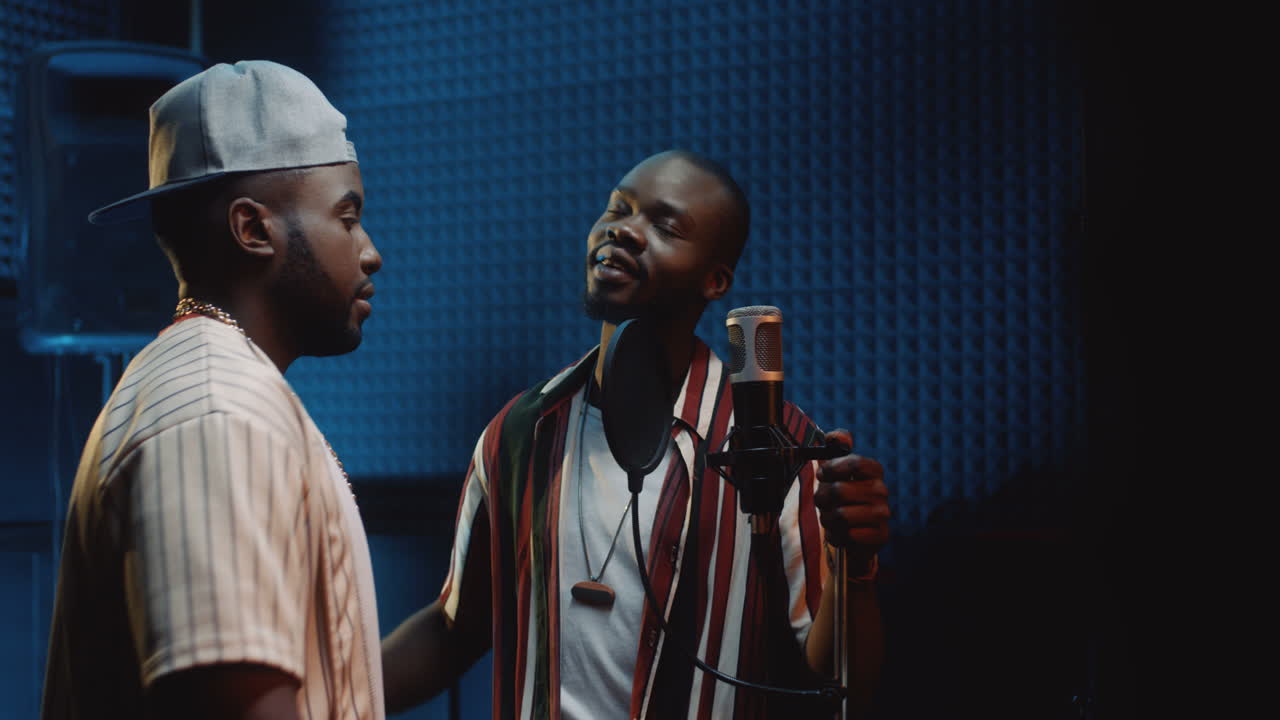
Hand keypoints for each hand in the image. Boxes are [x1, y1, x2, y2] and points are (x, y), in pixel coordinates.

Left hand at [813, 429, 889, 573]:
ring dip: (827, 519)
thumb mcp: (835, 471)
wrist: (855, 534)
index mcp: (873, 471)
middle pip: (840, 491)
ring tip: (830, 519)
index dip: (832, 469)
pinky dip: (836, 536)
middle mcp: (881, 490)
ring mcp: (883, 514)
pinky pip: (848, 535)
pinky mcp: (881, 535)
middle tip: (821, 502)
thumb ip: (835, 447)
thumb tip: (836, 435)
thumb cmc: (842, 499)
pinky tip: (840, 534)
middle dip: (822, 498)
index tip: (821, 475)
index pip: (855, 463)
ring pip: (841, 515)